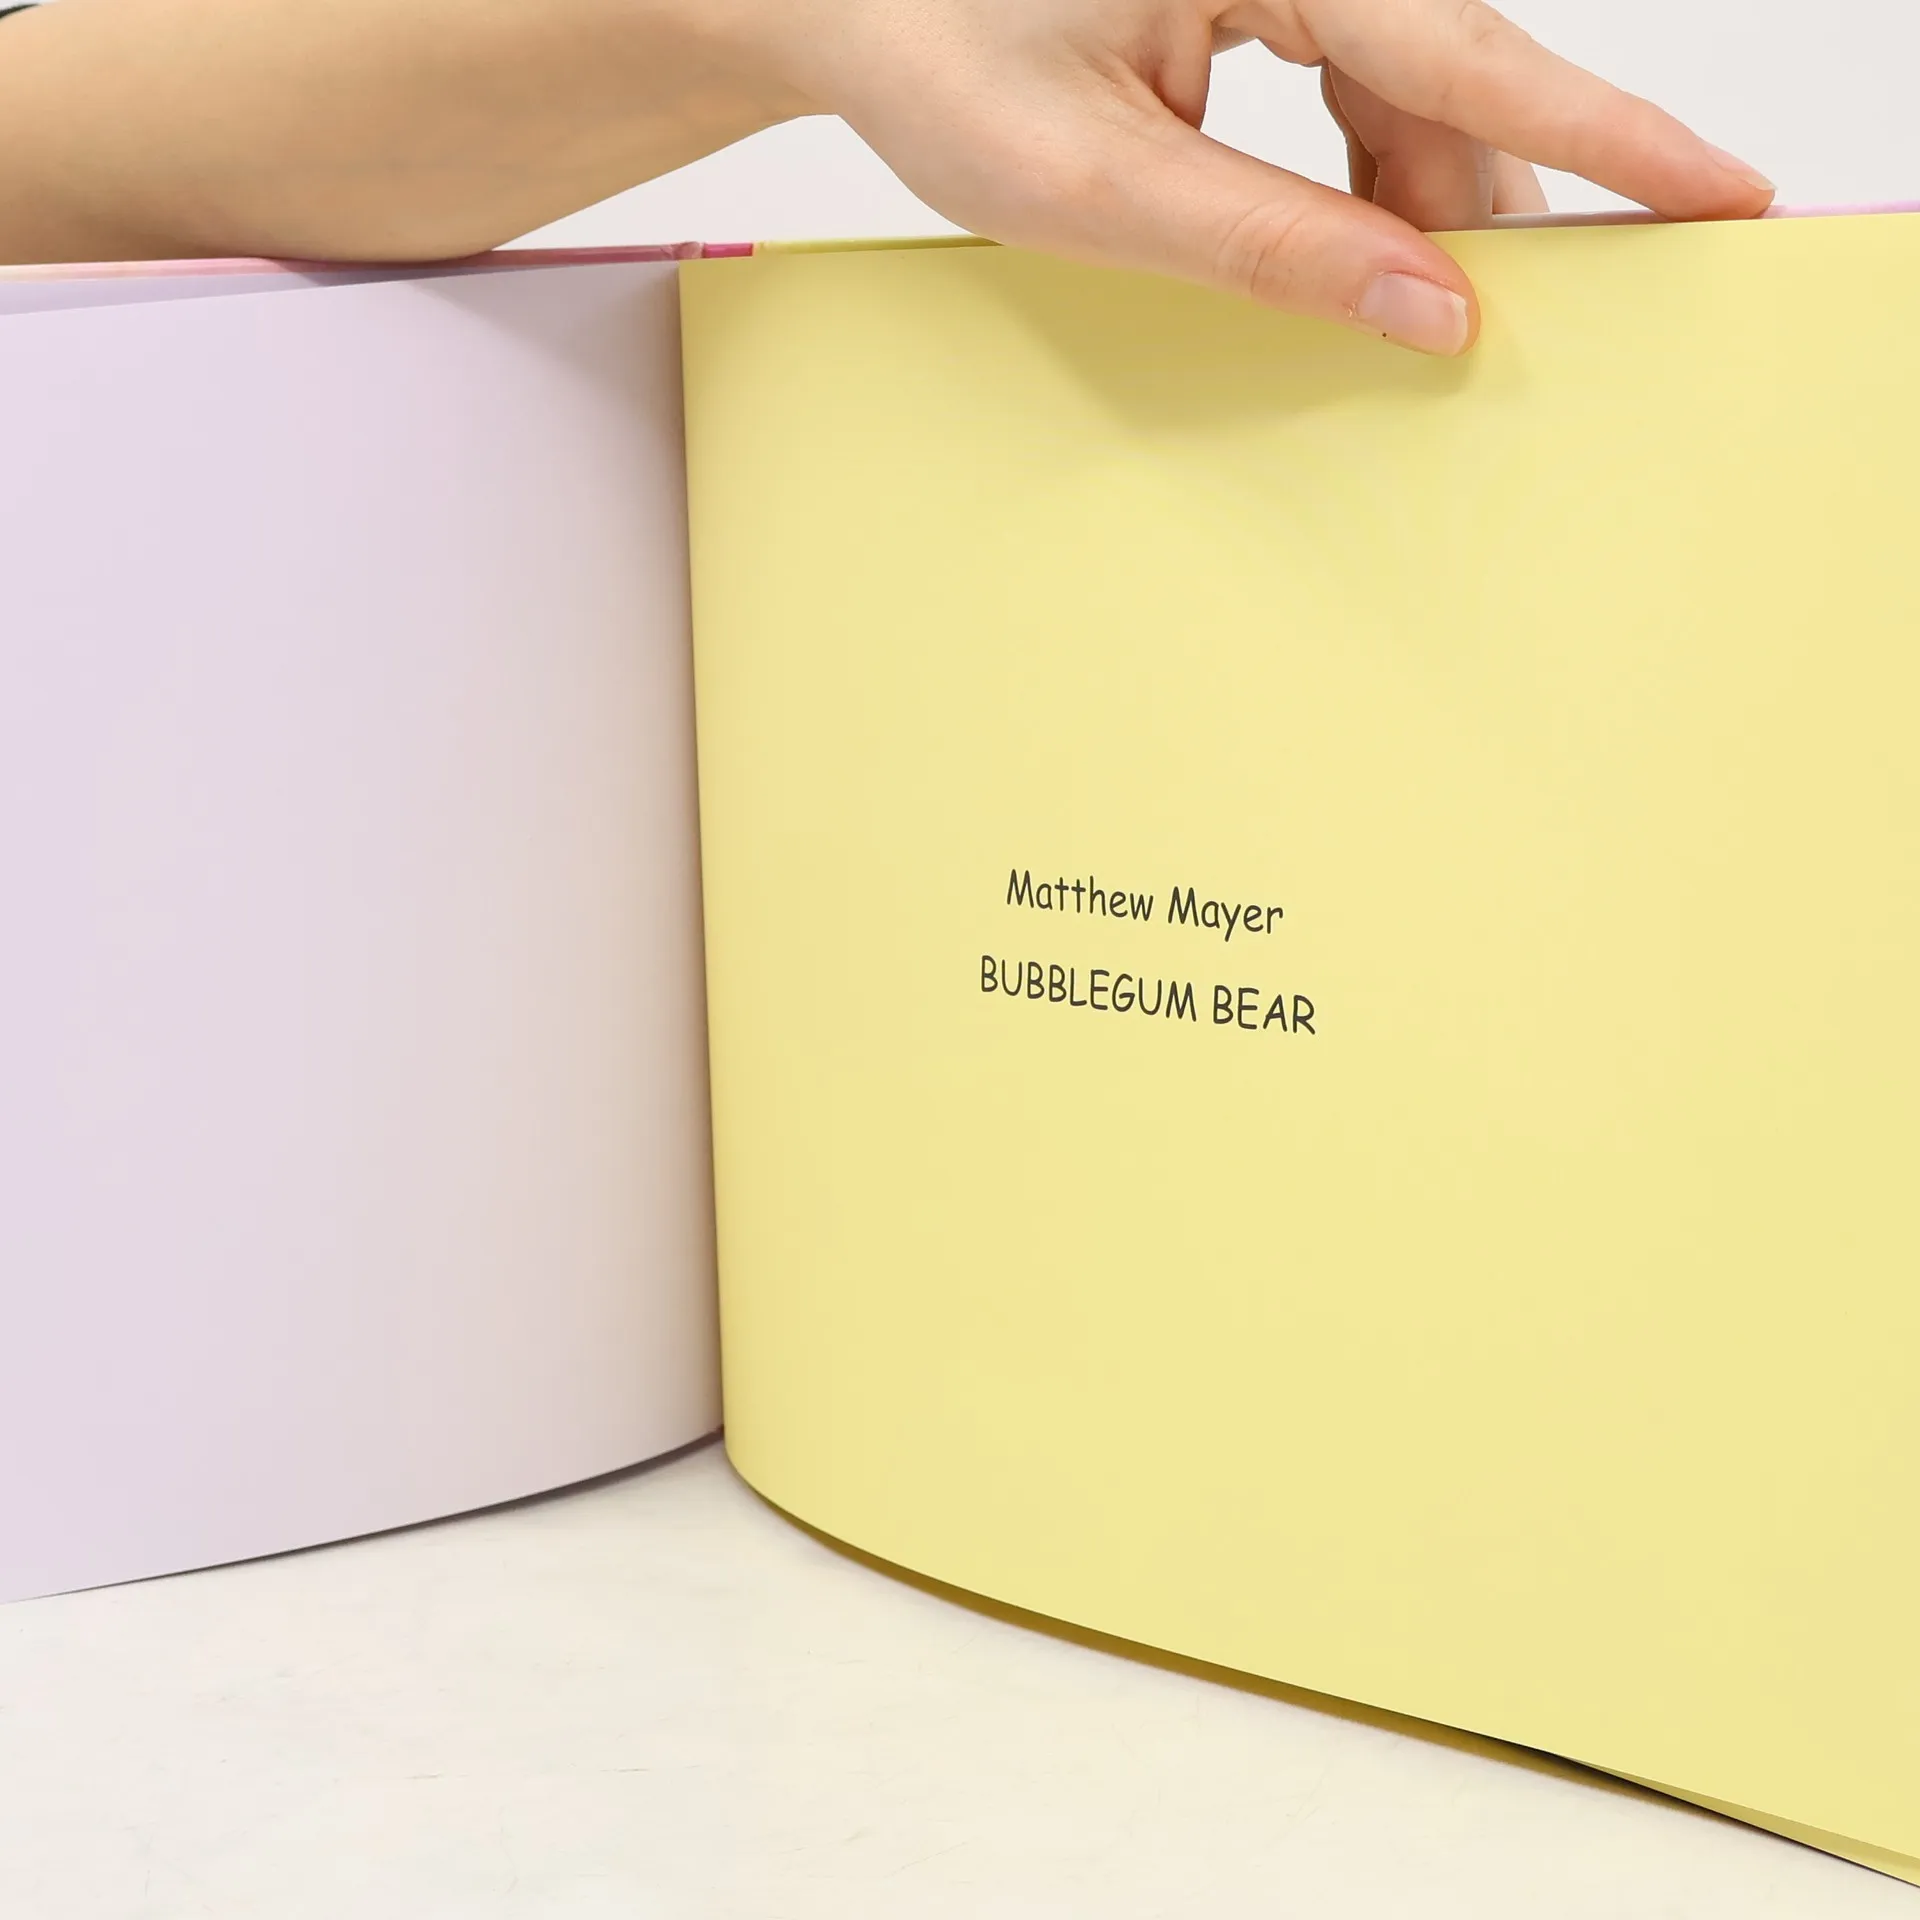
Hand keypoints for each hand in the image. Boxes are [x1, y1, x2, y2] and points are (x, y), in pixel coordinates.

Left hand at [755, 0, 1774, 352]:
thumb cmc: (935, 58)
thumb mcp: (1094, 183)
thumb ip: (1269, 246)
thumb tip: (1430, 311)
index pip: (1470, 47)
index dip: (1604, 130)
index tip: (1718, 192)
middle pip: (1452, 72)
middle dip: (1490, 202)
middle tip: (1543, 321)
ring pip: (1416, 83)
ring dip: (1425, 201)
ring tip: (1421, 306)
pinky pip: (1364, 78)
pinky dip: (1371, 174)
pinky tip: (1359, 247)